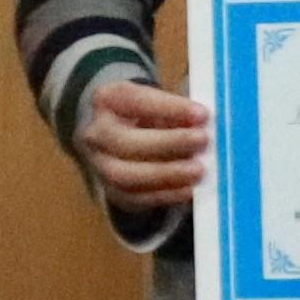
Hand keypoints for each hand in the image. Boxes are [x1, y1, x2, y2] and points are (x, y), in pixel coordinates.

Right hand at [75, 71, 211, 215]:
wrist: (115, 137)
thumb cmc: (144, 115)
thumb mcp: (157, 102)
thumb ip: (177, 112)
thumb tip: (204, 123)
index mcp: (106, 100)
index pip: (135, 101)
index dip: (169, 108)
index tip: (202, 114)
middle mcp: (95, 133)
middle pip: (124, 141)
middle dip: (168, 142)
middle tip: (202, 140)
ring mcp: (99, 166)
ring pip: (124, 175)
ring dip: (165, 173)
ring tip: (197, 170)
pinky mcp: (111, 192)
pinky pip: (134, 199)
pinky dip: (164, 195)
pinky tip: (188, 189)